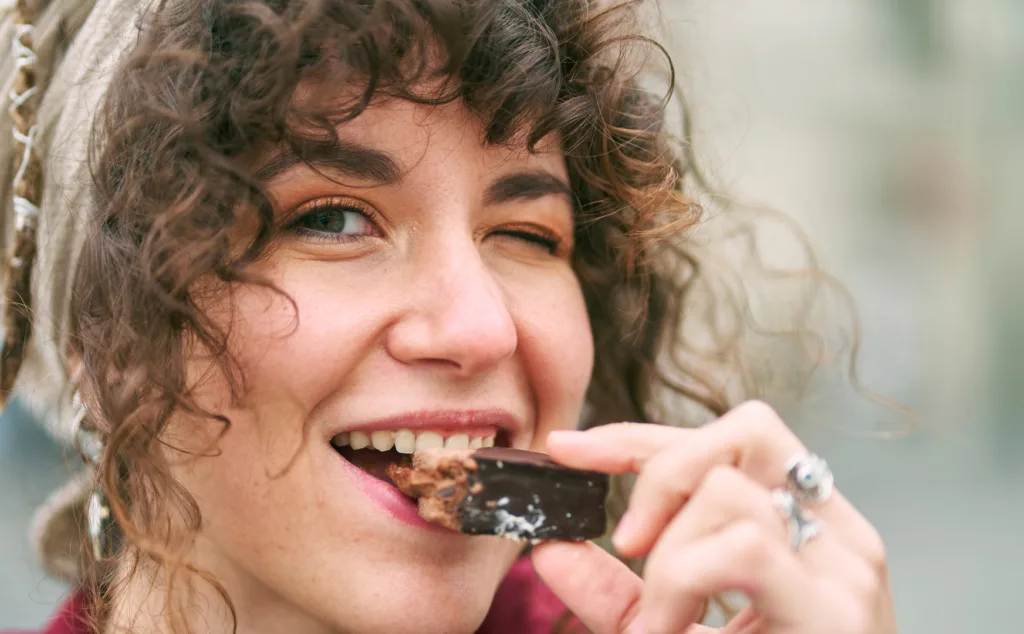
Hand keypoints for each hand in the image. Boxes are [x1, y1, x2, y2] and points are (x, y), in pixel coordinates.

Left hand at [532, 401, 897, 633]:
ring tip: (659, 620)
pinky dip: (681, 583)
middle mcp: (837, 535)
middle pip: (744, 430)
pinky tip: (669, 633)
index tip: (567, 448)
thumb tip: (550, 550)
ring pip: (729, 490)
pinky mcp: (838, 612)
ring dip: (666, 551)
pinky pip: (741, 548)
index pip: (726, 442)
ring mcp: (845, 570)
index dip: (640, 436)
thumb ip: (616, 596)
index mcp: (806, 530)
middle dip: (658, 466)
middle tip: (625, 540)